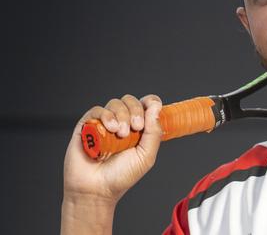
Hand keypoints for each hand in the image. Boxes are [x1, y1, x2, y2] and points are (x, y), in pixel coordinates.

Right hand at [61, 94, 162, 233]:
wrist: (96, 190)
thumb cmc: (121, 176)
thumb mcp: (146, 155)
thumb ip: (154, 131)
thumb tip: (156, 107)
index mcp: (138, 129)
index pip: (145, 105)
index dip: (150, 102)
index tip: (153, 109)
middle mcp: (121, 123)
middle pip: (131, 100)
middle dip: (136, 111)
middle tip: (137, 128)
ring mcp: (104, 124)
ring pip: (115, 103)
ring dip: (122, 115)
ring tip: (121, 134)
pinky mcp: (87, 126)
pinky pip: (97, 110)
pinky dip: (106, 116)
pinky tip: (110, 129)